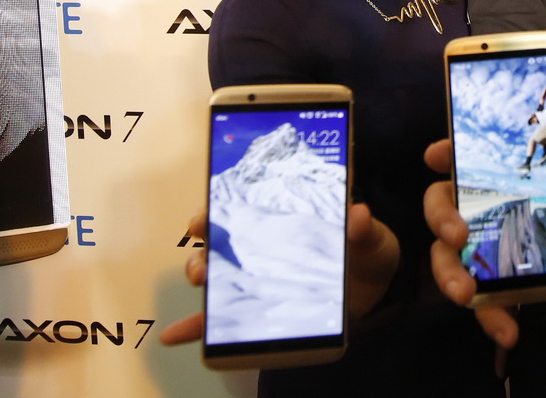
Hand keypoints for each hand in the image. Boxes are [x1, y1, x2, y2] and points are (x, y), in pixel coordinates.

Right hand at [159, 203, 402, 346]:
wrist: (374, 291)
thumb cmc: (364, 253)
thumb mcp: (369, 238)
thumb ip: (363, 228)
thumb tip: (359, 214)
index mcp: (281, 221)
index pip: (239, 209)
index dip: (215, 209)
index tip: (204, 217)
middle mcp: (260, 247)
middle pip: (217, 241)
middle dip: (202, 243)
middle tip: (203, 249)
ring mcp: (255, 280)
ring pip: (213, 275)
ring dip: (198, 274)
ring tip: (202, 282)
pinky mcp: (257, 312)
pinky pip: (217, 321)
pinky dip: (193, 328)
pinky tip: (172, 336)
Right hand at [422, 138, 545, 349]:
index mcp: (491, 181)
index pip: (458, 158)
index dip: (443, 153)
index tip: (434, 157)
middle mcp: (471, 211)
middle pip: (438, 206)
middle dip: (441, 219)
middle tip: (457, 235)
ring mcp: (470, 250)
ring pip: (444, 258)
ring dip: (450, 276)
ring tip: (466, 295)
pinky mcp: (482, 286)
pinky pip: (477, 302)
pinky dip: (490, 317)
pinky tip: (508, 332)